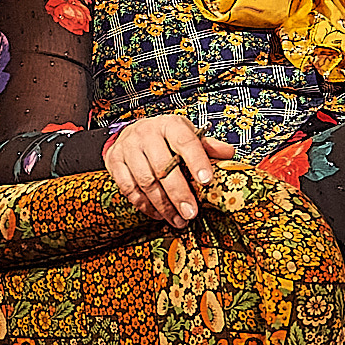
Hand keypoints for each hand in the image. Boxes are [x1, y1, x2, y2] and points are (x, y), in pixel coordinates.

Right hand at [104, 114, 236, 227]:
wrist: (132, 132)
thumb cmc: (166, 137)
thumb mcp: (187, 135)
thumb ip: (207, 146)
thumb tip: (229, 154)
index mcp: (170, 125)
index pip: (185, 142)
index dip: (197, 161)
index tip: (207, 181)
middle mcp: (147, 133)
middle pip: (163, 167)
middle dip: (179, 193)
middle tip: (191, 213)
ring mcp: (128, 148)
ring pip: (146, 181)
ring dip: (163, 205)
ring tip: (178, 220)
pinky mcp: (114, 162)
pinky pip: (129, 189)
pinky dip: (145, 206)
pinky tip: (159, 214)